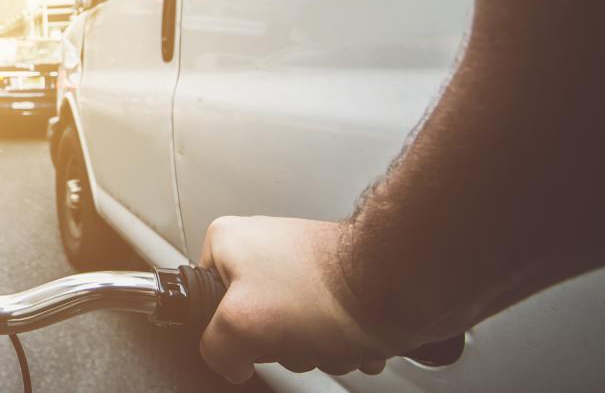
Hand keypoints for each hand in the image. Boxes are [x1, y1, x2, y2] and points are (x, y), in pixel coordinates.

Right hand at [198, 216, 406, 382]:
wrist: (401, 287)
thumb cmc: (331, 290)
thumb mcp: (241, 325)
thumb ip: (215, 348)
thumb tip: (229, 361)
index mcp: (229, 242)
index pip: (203, 302)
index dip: (227, 328)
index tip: (250, 330)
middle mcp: (265, 247)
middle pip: (252, 322)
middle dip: (281, 344)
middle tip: (294, 334)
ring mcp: (303, 266)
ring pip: (291, 332)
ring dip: (313, 348)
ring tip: (328, 334)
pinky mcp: (336, 284)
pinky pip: (324, 329)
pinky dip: (339, 342)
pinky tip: (350, 336)